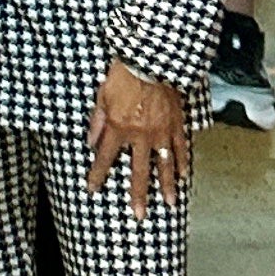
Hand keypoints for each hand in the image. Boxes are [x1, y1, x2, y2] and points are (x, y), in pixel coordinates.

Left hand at [87, 58, 190, 209]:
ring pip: (164, 165)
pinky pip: (181, 147)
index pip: (104, 158)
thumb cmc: (122, 74)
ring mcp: (160, 132)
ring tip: (170, 204)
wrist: (150, 59)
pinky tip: (184, 176)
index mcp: (118, 127)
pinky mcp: (176, 124)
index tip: (92, 190)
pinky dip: (183, 162)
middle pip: (138, 171)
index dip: (96, 174)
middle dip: (137, 195)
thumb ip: (97, 121)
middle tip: (139, 216)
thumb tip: (90, 141)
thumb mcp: (101, 94)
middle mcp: (139, 135)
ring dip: (166, 186)